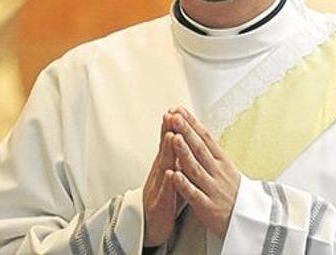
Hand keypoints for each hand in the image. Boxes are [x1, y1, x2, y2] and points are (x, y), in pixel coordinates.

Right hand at [142, 112, 180, 246]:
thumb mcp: (171, 174)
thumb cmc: (165, 199)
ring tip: (173, 136)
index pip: (169, 143)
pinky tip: (171, 174)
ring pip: (164, 167)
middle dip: (168, 132)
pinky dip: (168, 183)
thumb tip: (185, 138)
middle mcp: (160, 173)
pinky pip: (165, 193)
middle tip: (172, 114)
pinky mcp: (160, 205)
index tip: (177, 109)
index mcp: (165, 166)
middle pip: (165, 149)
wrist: (150, 226)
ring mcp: (158, 188)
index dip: (173, 126)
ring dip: (168, 152)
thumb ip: (177, 157)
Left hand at [167, 107, 240, 237]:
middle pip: (200, 149)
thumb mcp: (227, 170)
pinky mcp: (208, 208)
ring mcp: (213, 189)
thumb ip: (212, 154)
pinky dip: (183, 185)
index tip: (179, 110)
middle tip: (174, 116)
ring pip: (196, 169)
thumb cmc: (235, 195)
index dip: (192, 124)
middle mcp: (218, 173)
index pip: (206, 138)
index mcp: (222, 162)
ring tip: (173, 138)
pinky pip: (194, 195)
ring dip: (184, 153)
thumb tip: (198, 133)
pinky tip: (172, 175)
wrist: (251, 222)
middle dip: (186, 132)